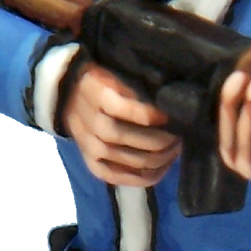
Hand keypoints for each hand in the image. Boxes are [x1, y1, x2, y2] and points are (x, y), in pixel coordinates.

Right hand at [62, 63, 180, 187]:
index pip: (123, 109)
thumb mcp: (116, 72)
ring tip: (175, 149)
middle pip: (127, 138)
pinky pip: (119, 177)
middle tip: (179, 135)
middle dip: (159, 139)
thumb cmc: (103, 81)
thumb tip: (167, 101)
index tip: (169, 115)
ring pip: (128, 160)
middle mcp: (90, 124)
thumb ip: (136, 84)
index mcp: (96, 95)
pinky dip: (144, 177)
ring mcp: (90, 147)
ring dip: (159, 158)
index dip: (149, 115)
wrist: (70, 97)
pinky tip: (162, 168)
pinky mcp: (93, 164)